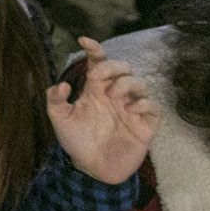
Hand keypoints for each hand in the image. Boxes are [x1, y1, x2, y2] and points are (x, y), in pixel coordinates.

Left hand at [47, 38, 159, 184]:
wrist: (92, 170)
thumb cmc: (77, 141)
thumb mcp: (60, 121)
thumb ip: (56, 101)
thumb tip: (61, 84)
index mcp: (96, 90)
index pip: (99, 63)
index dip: (95, 49)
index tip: (84, 41)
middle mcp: (115, 95)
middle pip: (123, 67)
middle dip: (112, 66)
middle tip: (96, 78)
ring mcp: (131, 109)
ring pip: (141, 83)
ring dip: (127, 83)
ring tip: (112, 95)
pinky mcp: (145, 125)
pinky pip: (154, 107)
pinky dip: (144, 104)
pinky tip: (129, 110)